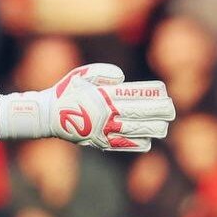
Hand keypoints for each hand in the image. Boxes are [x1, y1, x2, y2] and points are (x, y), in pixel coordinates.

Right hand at [0, 63, 175, 151]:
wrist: (45, 116)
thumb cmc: (64, 92)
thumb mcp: (80, 74)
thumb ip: (102, 73)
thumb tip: (122, 78)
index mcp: (102, 96)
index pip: (133, 96)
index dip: (150, 96)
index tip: (165, 94)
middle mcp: (105, 114)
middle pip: (137, 113)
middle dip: (156, 112)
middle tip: (171, 111)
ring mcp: (102, 129)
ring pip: (132, 130)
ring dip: (150, 129)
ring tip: (164, 128)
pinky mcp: (97, 141)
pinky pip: (120, 144)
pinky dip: (135, 143)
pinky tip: (147, 142)